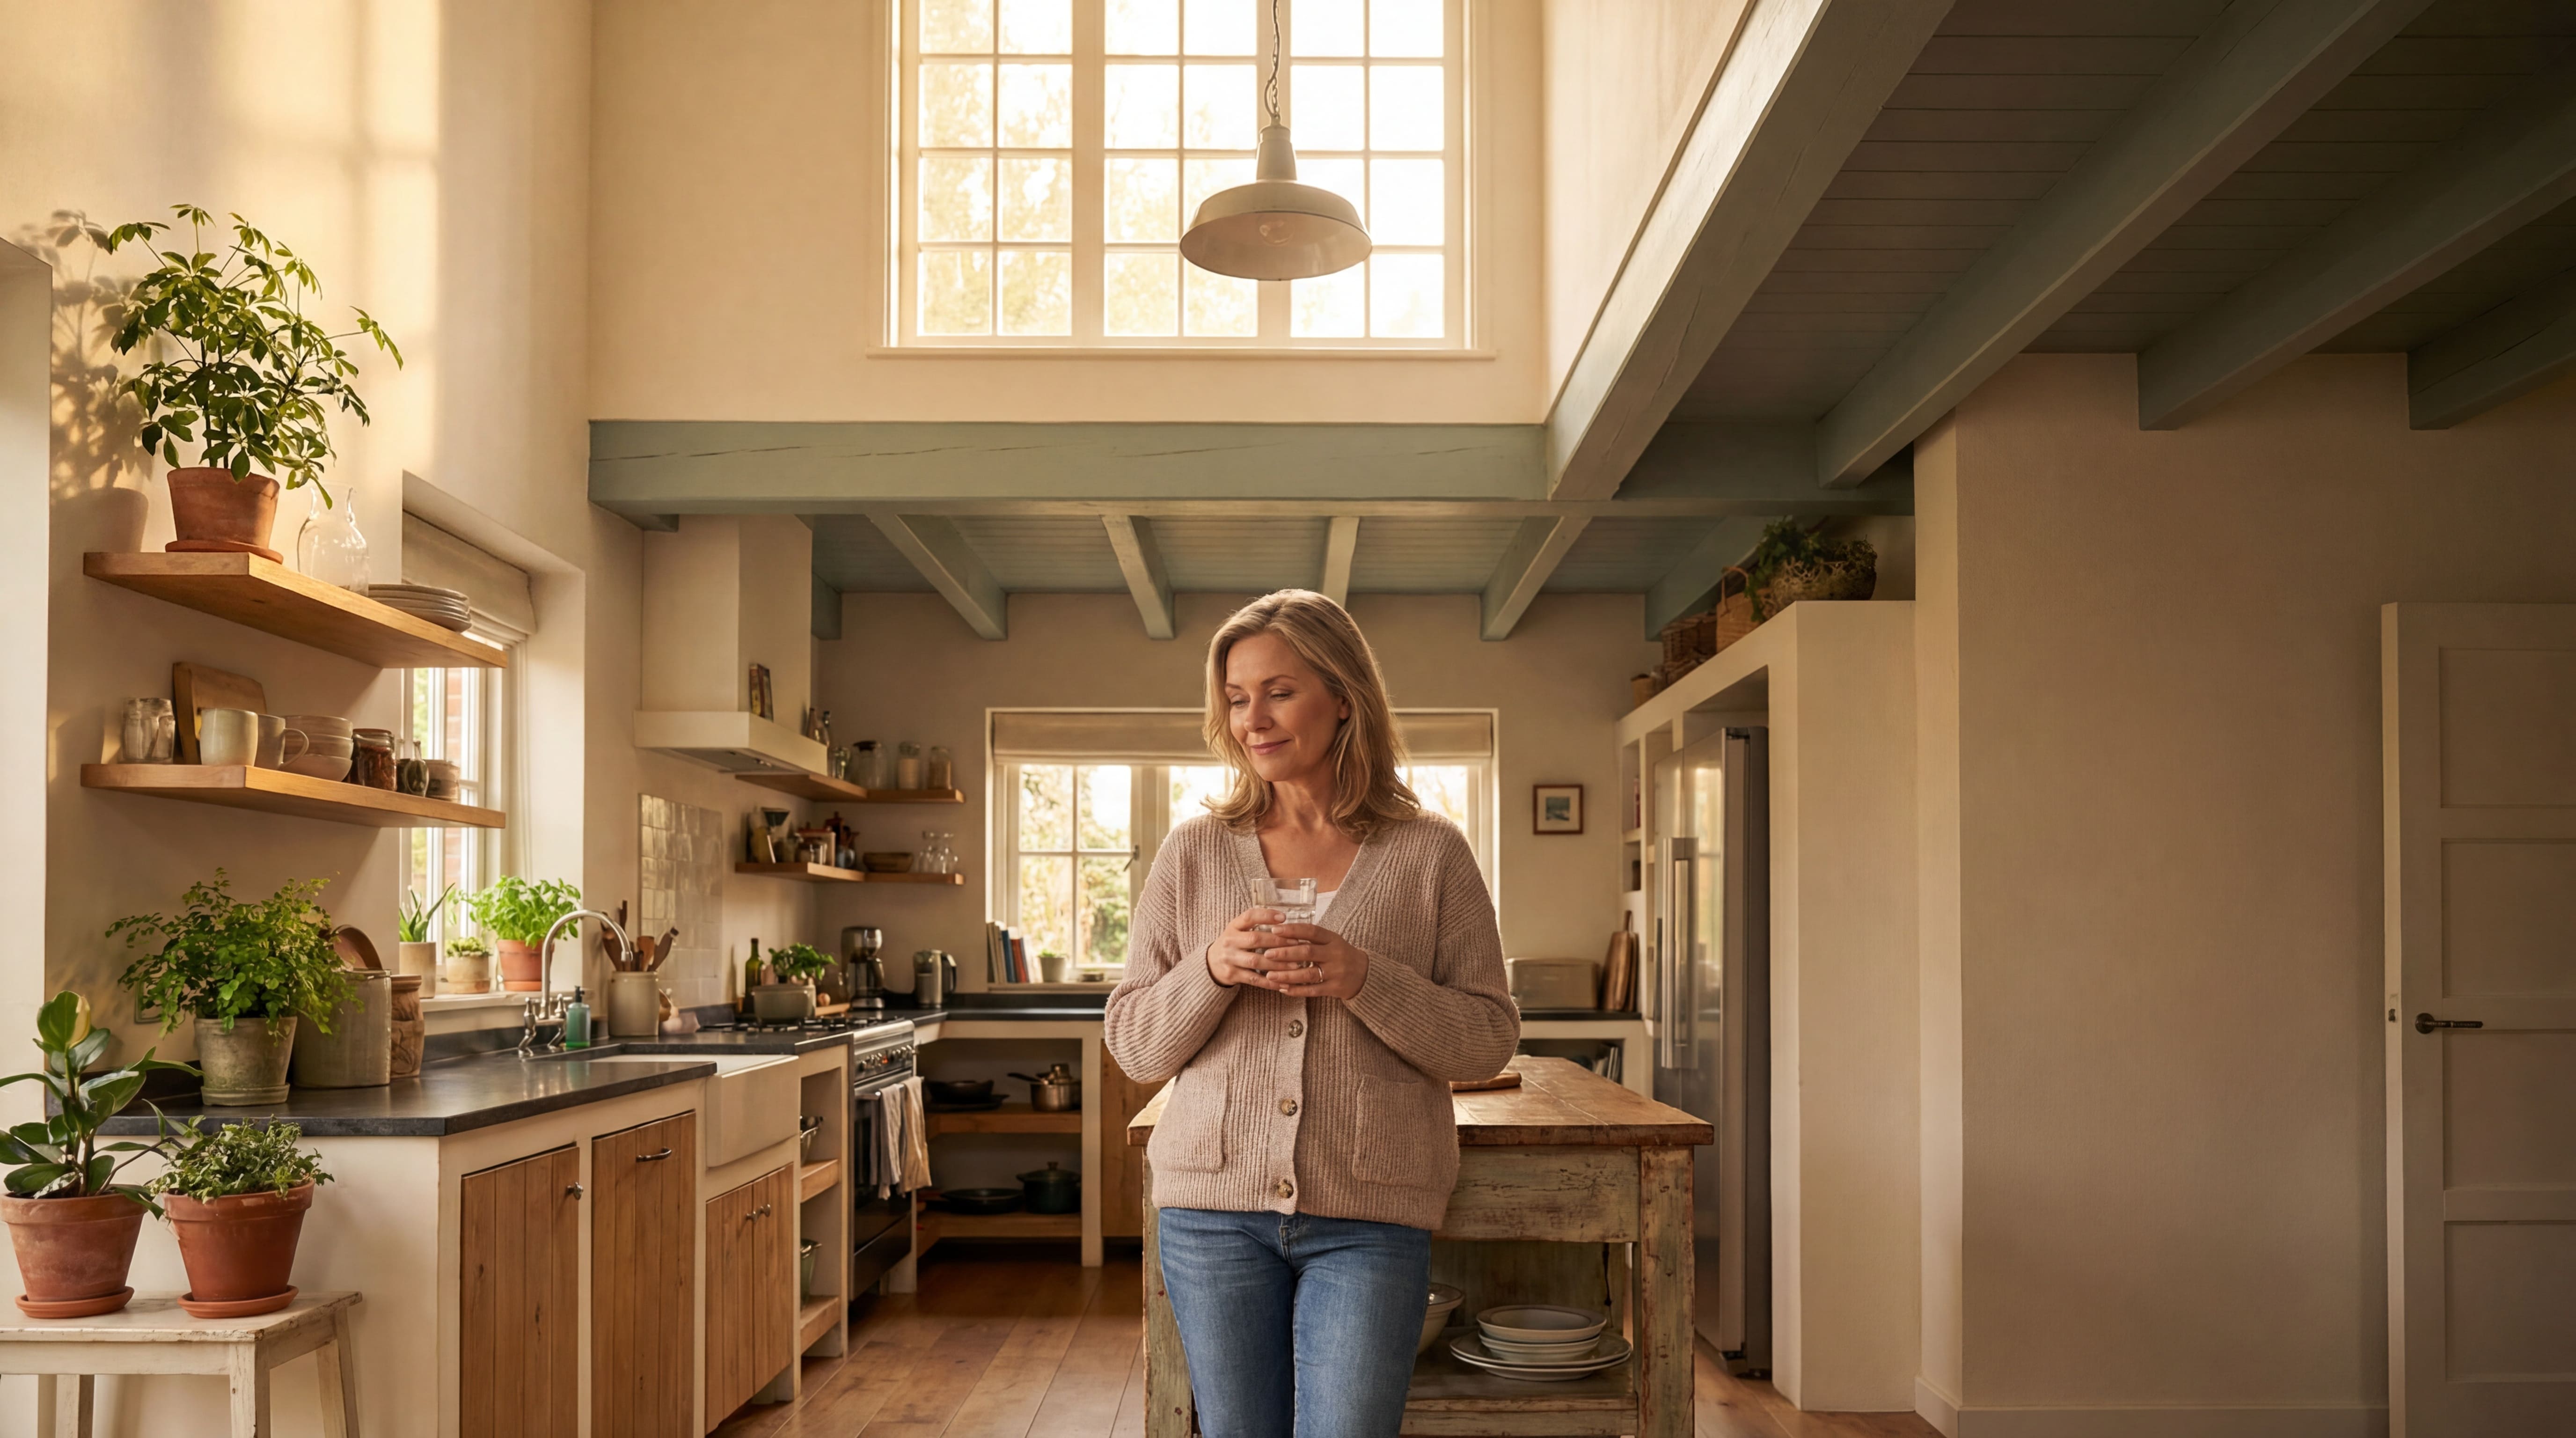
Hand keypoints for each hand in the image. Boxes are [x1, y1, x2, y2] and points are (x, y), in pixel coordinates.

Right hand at [1205, 907, 1308, 987]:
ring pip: (1256, 961)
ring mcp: (1230, 959)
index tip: (1283, 917)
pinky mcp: (1232, 974)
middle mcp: (1229, 941)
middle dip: (1277, 941)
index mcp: (1233, 926)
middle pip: (1255, 939)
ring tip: (1295, 964)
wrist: (1212, 963)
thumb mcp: (1239, 929)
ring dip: (1277, 963)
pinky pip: (1254, 980)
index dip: (1266, 916)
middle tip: (1296, 943)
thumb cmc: (1234, 943)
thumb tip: (1284, 919)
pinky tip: (1284, 983)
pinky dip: (1270, 982)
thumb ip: (1256, 923)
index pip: (1249, 916)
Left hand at [1242, 923, 1368, 1000]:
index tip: (1274, 930)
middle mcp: (1335, 954)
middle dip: (1285, 953)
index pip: (1312, 931)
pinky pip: (1313, 990)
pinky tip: (1282, 989)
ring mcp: (1336, 972)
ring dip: (1287, 975)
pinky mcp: (1335, 988)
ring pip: (1308, 974)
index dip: (1293, 930)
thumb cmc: (1341, 954)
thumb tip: (1282, 930)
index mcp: (1333, 939)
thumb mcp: (1331, 941)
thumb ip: (1312, 938)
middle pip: (1307, 952)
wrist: (1365, 974)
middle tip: (1267, 953)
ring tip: (1270, 975)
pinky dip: (1296, 990)